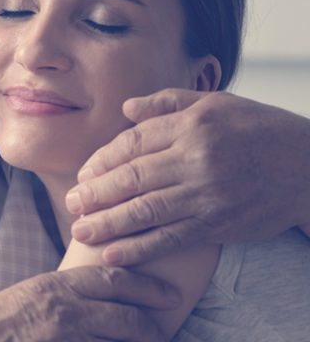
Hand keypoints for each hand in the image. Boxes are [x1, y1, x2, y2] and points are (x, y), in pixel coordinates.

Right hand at [0, 266, 179, 340]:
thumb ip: (72, 290)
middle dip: (151, 328)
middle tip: (165, 331)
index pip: (114, 280)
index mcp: (60, 285)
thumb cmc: (5, 316)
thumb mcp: (40, 291)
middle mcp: (66, 311)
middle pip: (125, 318)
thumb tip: (106, 293)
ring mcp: (65, 338)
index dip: (147, 288)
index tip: (170, 295)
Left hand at [65, 89, 309, 264]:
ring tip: (80, 231)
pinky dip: (139, 248)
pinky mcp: (217, 225)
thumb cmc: (257, 129)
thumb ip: (167, 103)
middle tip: (71, 203)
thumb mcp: (215, 103)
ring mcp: (207, 195)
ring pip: (145, 210)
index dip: (102, 160)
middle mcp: (197, 159)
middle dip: (95, 193)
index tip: (84, 173)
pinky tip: (113, 253)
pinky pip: (170, 238)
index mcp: (192, 126)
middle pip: (132, 178)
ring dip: (107, 223)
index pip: (132, 144)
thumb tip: (126, 108)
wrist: (309, 168)